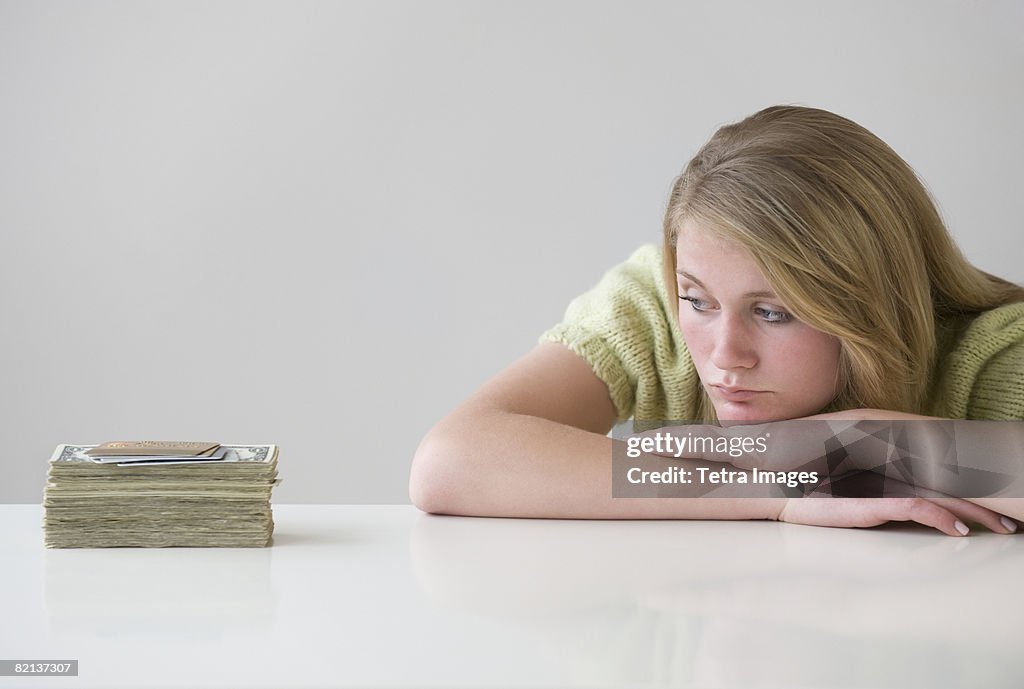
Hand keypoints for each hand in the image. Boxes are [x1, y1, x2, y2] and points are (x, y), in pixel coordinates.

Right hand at [777, 474, 1018, 535]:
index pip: (937, 467)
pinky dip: (943, 518)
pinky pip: (919, 507)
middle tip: (1010, 519)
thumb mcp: (848, 482)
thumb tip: (907, 495)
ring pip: (943, 493)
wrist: (776, 486)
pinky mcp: (875, 498)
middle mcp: (890, 463)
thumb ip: (877, 481)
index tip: (991, 500)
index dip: (968, 483)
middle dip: (984, 499)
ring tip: (1000, 528)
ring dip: (975, 512)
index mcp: (886, 457)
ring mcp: (883, 479)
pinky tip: (959, 531)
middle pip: (949, 480)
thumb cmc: (807, 486)